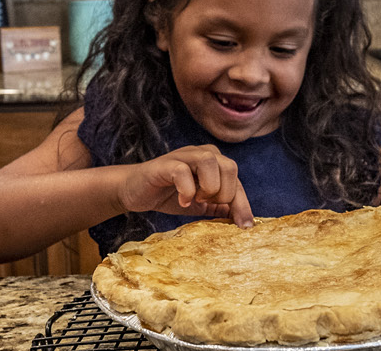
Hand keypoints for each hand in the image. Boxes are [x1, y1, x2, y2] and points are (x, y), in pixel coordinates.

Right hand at [116, 145, 253, 226]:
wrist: (134, 191)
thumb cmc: (169, 195)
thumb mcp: (199, 204)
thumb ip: (219, 207)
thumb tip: (244, 220)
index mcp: (215, 163)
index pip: (237, 182)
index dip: (243, 205)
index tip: (246, 228)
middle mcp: (203, 154)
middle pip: (230, 167)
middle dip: (225, 194)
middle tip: (208, 205)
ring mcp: (184, 156)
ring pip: (211, 161)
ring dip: (209, 187)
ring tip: (197, 200)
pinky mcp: (166, 164)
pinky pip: (183, 170)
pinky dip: (187, 189)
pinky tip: (182, 201)